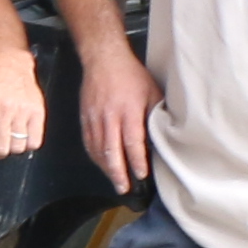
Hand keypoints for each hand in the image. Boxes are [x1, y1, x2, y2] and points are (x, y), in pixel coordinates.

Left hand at [0, 57, 45, 159]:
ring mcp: (23, 110)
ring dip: (11, 147)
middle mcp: (4, 108)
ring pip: (17, 148)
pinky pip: (34, 143)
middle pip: (0, 150)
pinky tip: (21, 134)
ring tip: (8, 136)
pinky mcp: (38, 112)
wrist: (10, 67)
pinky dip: (27, 144)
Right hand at [79, 48, 157, 188]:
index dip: (137, 161)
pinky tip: (102, 164)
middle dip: (118, 173)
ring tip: (116, 181)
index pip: (133, 142)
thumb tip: (162, 136)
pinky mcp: (85, 117)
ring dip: (106, 169)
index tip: (142, 175)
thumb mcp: (152, 92)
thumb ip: (155, 115)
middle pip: (112, 151)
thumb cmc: (131, 75)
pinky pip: (88, 142)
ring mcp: (95, 118)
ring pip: (98, 150)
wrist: (104, 59)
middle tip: (125, 188)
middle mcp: (110, 117)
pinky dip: (95, 156)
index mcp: (129, 111)